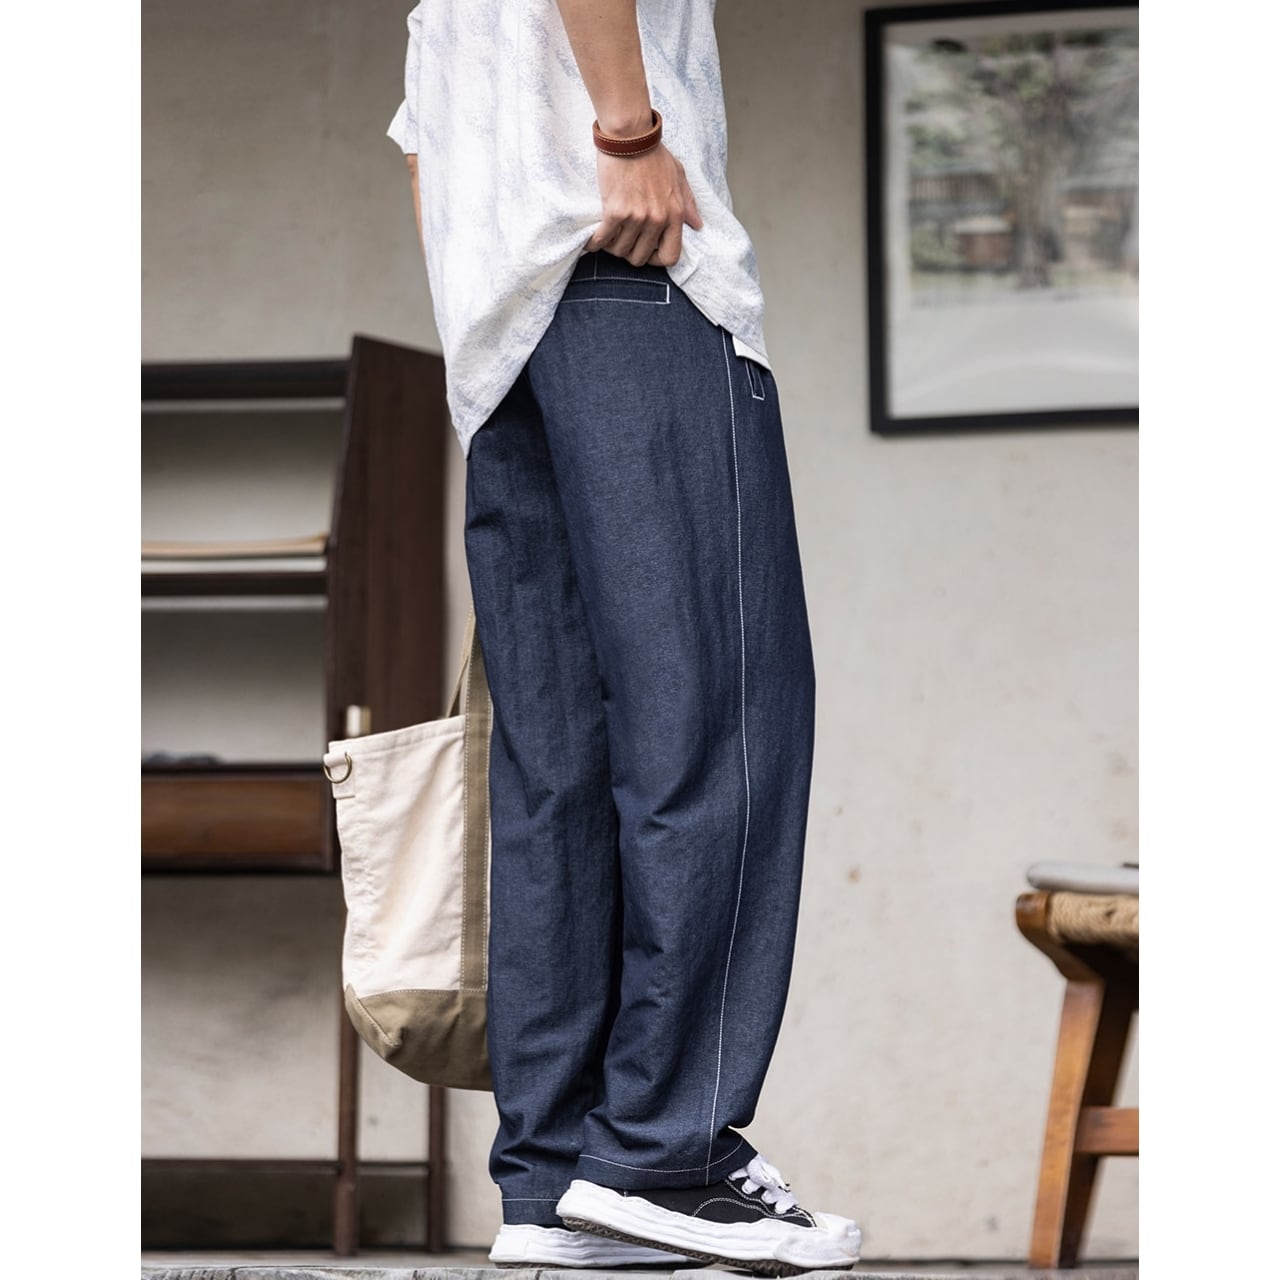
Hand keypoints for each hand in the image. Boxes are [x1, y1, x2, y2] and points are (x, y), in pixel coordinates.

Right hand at [586, 143, 702, 267]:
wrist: (630, 136)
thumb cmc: (653, 154)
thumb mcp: (679, 176)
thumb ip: (688, 203)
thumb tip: (697, 224)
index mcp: (675, 214)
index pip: (670, 256)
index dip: (656, 261)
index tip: (646, 252)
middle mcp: (657, 219)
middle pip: (639, 258)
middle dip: (629, 253)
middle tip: (623, 240)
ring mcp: (636, 217)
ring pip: (619, 251)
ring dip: (611, 247)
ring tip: (609, 235)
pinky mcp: (615, 211)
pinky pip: (602, 240)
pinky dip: (594, 244)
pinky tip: (592, 242)